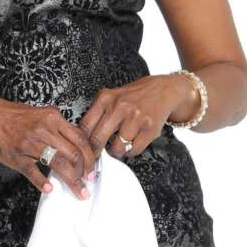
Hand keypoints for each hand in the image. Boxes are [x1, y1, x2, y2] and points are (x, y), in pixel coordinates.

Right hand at [0, 94, 97, 196]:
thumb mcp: (41, 114)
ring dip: (71, 181)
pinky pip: (33, 171)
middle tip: (88, 184)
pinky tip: (50, 189)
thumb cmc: (13, 116)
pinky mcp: (16, 155)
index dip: (90, 158)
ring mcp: (29, 143)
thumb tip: (77, 145)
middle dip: (84, 173)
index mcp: (53, 118)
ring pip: (58, 164)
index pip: (80, 139)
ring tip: (78, 191)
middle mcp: (44, 129)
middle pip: (73, 154)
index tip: (92, 169)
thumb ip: (59, 128)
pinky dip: (42, 182)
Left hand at [78, 73, 195, 160]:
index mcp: (106, 98)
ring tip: (118, 146)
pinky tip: (131, 143)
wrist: (163, 90)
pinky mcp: (150, 128)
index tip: (82, 149)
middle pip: (98, 140)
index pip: (85, 126)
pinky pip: (134, 150)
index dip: (82, 142)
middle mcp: (119, 106)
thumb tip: (82, 137)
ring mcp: (135, 118)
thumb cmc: (134, 96)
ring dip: (116, 151)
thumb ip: (97, 112)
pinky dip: (131, 151)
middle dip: (95, 152)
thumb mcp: (112, 96)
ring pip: (117, 148)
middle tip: (96, 155)